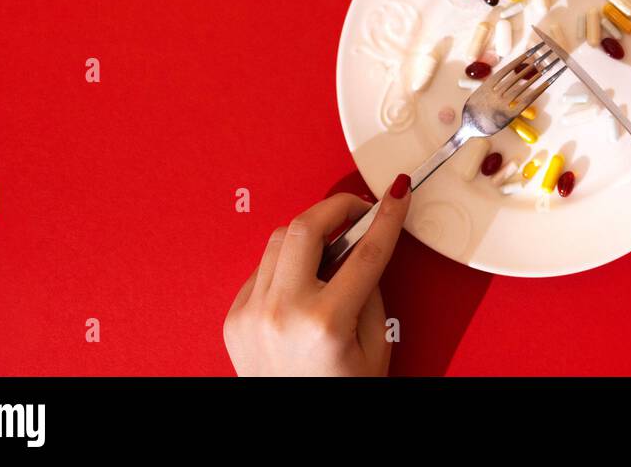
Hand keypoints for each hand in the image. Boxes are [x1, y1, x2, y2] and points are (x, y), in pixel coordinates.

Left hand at [223, 174, 411, 375]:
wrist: (295, 434)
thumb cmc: (338, 395)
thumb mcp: (376, 348)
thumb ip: (373, 292)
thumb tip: (366, 246)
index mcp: (325, 323)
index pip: (365, 251)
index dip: (386, 217)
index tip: (396, 196)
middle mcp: (283, 313)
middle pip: (306, 227)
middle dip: (337, 206)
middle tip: (359, 210)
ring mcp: (251, 314)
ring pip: (278, 240)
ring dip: (310, 233)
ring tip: (334, 244)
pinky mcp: (234, 318)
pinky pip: (263, 269)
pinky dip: (287, 264)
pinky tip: (305, 278)